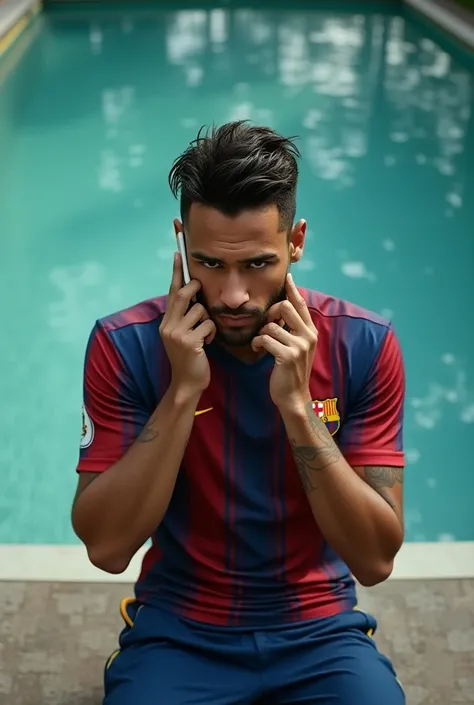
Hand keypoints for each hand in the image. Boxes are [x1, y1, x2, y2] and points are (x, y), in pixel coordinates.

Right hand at [160, 252, 215, 396]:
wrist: (187, 383)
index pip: (171, 291)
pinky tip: (207, 344)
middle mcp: (168, 325)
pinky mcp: (188, 341)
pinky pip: (208, 325)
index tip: (178, 254)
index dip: (176, 272)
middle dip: (196, 290)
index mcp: (166, 322)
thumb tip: (194, 296)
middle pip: (184, 293)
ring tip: (205, 334)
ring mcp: (176, 333)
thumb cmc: (190, 358)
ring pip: (200, 309)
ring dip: (208, 320)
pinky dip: (211, 333)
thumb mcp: (183, 335)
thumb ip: (185, 317)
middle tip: (201, 292)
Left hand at [252, 273, 316, 408]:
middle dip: (270, 313)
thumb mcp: (297, 346)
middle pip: (285, 308)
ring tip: (261, 343)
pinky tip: (259, 350)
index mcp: (310, 332)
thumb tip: (283, 308)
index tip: (287, 276)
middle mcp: (308, 336)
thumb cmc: (291, 370)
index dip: (293, 289)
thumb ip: (293, 329)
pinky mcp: (287, 356)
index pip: (301, 304)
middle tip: (265, 325)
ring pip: (271, 326)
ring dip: (261, 334)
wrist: (294, 396)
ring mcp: (299, 346)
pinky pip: (265, 339)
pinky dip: (258, 343)